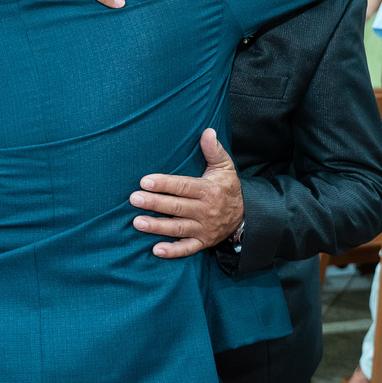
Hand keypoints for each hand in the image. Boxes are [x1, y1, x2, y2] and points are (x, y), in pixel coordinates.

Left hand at [129, 128, 243, 257]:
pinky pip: (188, 249)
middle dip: (155, 203)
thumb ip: (214, 150)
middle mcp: (206, 210)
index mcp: (208, 190)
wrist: (247, 215)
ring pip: (178, 228)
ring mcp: (204, 228)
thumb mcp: (225, 167)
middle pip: (177, 207)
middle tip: (134, 199)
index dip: (164, 184)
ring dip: (157, 227)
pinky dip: (173, 251)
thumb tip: (208, 131)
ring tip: (137, 222)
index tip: (145, 181)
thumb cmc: (227, 187)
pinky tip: (156, 250)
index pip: (183, 186)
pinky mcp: (203, 242)